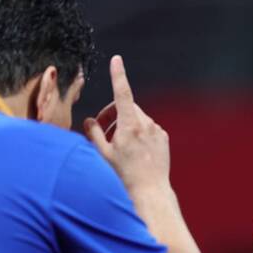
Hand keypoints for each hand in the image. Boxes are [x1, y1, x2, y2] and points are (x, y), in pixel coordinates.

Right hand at [84, 55, 170, 192]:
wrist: (150, 192)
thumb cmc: (124, 176)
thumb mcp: (102, 155)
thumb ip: (93, 134)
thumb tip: (88, 120)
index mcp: (130, 126)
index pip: (122, 94)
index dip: (118, 75)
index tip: (116, 60)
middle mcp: (146, 125)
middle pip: (127, 108)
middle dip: (113, 115)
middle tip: (102, 131)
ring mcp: (157, 131)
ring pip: (137, 118)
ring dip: (125, 125)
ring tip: (117, 146)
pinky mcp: (163, 138)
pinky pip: (148, 128)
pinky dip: (138, 133)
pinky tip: (133, 151)